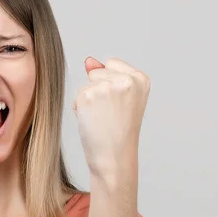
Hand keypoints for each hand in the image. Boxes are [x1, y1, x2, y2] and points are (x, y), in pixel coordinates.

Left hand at [73, 57, 149, 176]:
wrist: (114, 156)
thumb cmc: (119, 130)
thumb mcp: (121, 98)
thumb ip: (106, 74)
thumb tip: (89, 60)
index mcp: (140, 78)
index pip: (111, 63)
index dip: (109, 84)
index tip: (120, 104)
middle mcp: (126, 80)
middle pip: (96, 72)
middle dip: (97, 91)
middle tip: (110, 114)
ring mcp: (106, 88)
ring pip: (85, 85)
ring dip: (88, 101)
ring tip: (102, 118)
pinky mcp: (88, 97)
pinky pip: (77, 96)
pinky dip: (81, 109)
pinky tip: (93, 122)